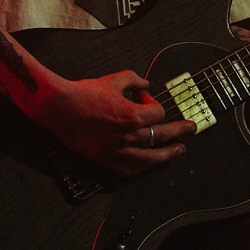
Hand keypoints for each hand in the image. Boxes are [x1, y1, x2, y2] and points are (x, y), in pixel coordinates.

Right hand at [36, 69, 193, 176]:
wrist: (59, 107)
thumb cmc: (84, 92)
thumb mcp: (113, 79)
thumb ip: (134, 80)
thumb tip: (146, 85)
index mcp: (131, 115)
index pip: (157, 114)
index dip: (153, 104)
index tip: (144, 98)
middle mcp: (128, 136)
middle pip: (161, 136)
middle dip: (179, 131)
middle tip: (190, 128)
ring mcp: (117, 151)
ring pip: (150, 158)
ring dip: (168, 155)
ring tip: (179, 151)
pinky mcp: (106, 159)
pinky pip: (130, 170)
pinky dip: (143, 168)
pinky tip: (149, 165)